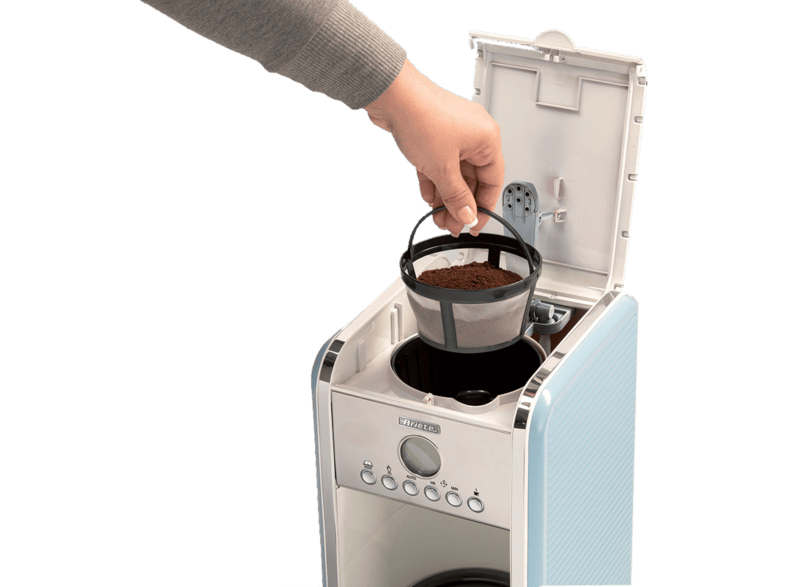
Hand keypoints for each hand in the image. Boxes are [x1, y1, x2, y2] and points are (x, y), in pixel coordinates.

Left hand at [364, 60, 503, 236]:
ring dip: (445, 197)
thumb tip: (467, 215)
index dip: (484, 207)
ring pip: (453, 174)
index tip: (474, 225)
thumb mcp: (443, 168)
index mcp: (487, 138)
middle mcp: (473, 135)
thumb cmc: (422, 116)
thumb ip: (457, 196)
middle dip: (460, 204)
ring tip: (437, 216)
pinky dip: (434, 181)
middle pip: (472, 180)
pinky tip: (428, 197)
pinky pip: (438, 165)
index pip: (493, 181)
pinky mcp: (433, 136)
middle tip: (451, 224)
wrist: (392, 96)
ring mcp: (451, 135)